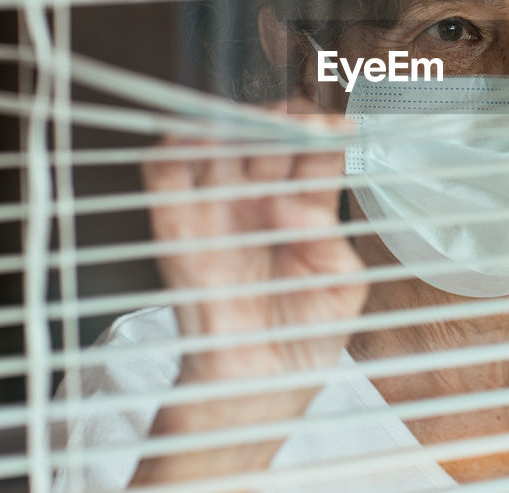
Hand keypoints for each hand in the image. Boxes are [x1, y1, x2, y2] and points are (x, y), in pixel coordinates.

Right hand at [130, 95, 365, 484]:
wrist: (261, 390)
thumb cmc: (307, 337)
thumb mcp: (342, 286)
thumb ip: (326, 241)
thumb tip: (290, 207)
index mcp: (305, 206)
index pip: (313, 152)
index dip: (321, 131)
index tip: (333, 124)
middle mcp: (260, 200)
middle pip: (264, 140)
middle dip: (274, 124)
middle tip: (284, 119)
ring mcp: (218, 212)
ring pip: (214, 149)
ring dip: (223, 128)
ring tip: (238, 122)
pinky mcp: (180, 234)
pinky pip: (166, 184)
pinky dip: (171, 157)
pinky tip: (186, 141)